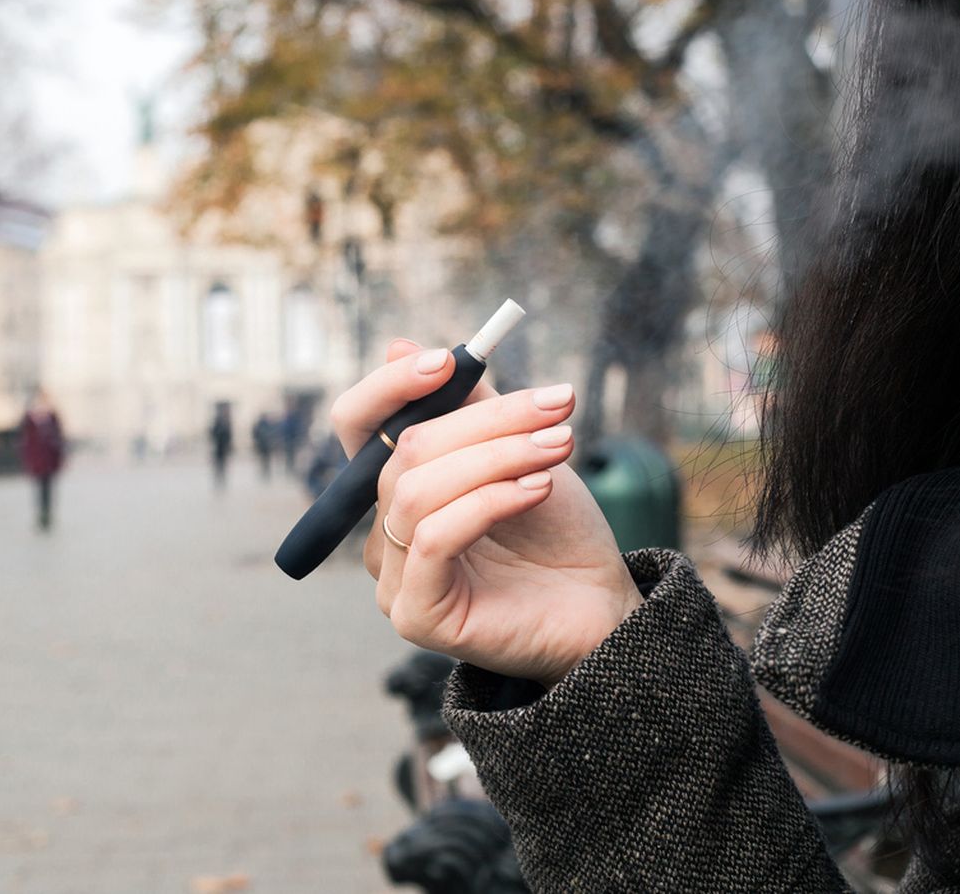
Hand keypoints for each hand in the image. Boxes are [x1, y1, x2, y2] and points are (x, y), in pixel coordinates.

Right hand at [331, 338, 641, 687]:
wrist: (600, 608)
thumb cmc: (557, 533)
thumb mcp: (516, 451)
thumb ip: (467, 406)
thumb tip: (400, 345)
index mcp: (397, 490)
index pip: (359, 426)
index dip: (392, 385)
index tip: (451, 358)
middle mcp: (384, 534)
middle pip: (403, 451)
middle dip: (486, 420)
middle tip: (557, 405)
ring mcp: (393, 578)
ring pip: (417, 490)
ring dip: (497, 457)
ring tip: (560, 446)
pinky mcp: (415, 615)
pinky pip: (432, 538)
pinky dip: (488, 501)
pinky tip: (538, 489)